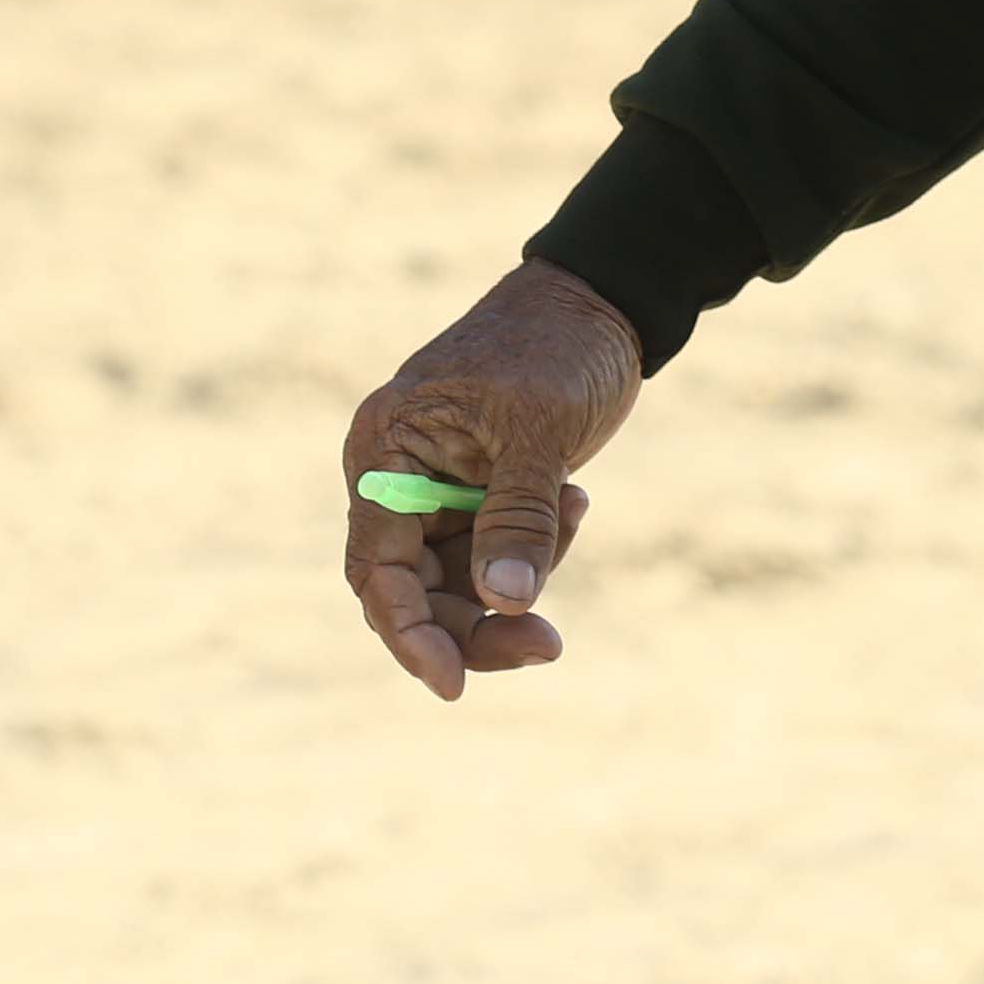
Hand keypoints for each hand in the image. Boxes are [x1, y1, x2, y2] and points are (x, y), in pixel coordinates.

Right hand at [337, 257, 642, 700]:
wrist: (604, 300)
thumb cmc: (560, 347)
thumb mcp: (541, 432)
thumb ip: (518, 518)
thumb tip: (503, 606)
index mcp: (387, 450)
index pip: (378, 568)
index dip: (410, 633)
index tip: (454, 682)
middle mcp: (399, 474)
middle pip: (416, 590)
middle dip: (477, 623)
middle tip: (547, 643)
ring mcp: (438, 487)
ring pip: (460, 581)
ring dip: (518, 580)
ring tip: (574, 511)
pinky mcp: (478, 492)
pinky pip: (495, 555)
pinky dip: (536, 549)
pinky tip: (574, 500)